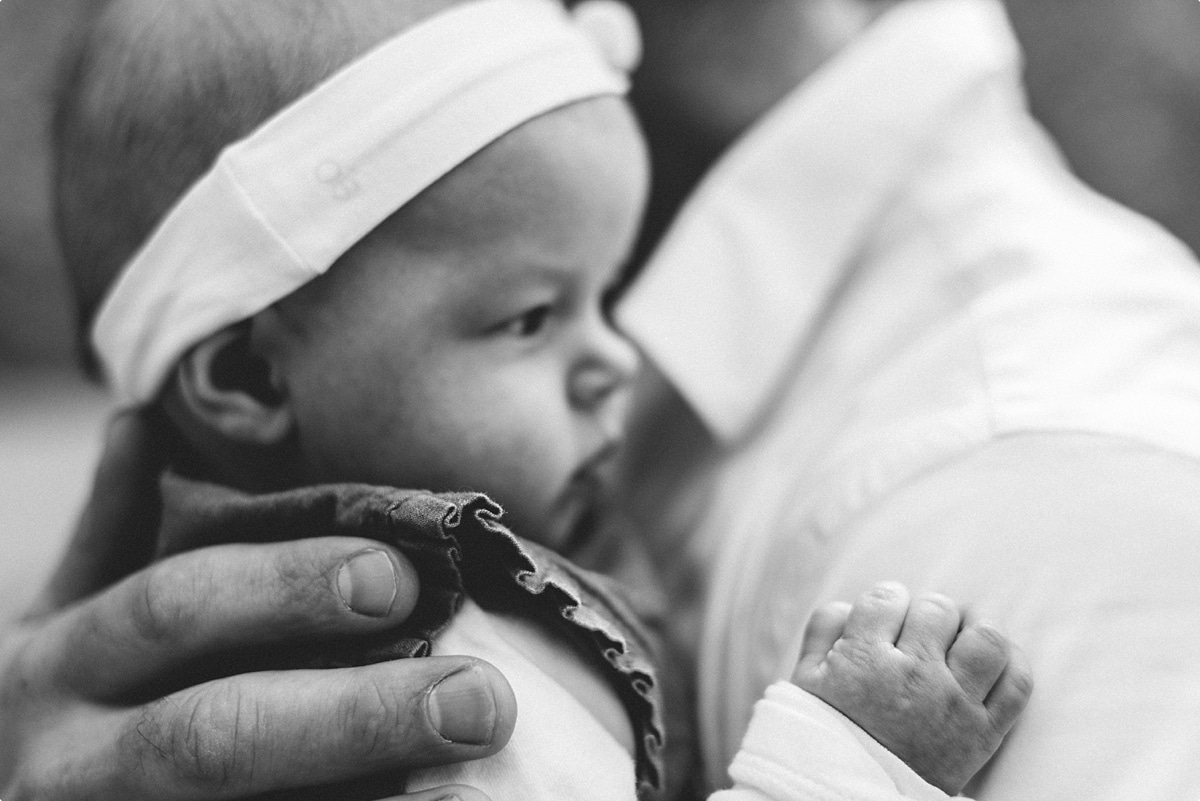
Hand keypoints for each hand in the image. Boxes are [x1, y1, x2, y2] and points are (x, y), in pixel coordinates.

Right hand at [0, 412, 515, 799]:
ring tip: (475, 757)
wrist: (25, 794)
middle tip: (481, 697)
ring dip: (369, 787)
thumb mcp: (69, 612)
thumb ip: (111, 529)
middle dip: (356, 715)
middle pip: (216, 737)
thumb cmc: (72, 696)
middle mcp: (69, 759)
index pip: (176, 608)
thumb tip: (145, 419)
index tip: (401, 574)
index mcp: (57, 660)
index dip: (285, 588)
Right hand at [791, 582, 1032, 794]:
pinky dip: (1011, 664)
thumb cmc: (829, 736)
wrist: (851, 798)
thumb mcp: (806, 681)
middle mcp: (912, 677)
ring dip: (973, 632)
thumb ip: (823, 630)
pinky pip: (1017, 683)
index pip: (887, 597)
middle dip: (926, 617)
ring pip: (985, 638)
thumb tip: (853, 605)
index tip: (883, 621)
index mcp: (863, 660)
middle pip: (937, 610)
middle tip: (917, 637)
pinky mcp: (983, 734)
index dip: (886, 603)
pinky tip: (990, 664)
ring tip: (958, 645)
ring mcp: (953, 704)